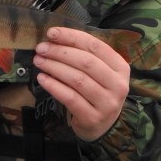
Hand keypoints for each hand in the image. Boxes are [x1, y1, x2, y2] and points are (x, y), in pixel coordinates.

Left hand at [33, 27, 129, 141]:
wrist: (103, 127)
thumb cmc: (97, 92)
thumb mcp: (100, 73)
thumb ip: (85, 55)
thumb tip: (56, 38)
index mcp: (121, 67)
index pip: (95, 46)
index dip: (72, 37)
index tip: (51, 33)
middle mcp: (118, 85)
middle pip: (86, 62)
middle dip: (60, 52)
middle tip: (41, 48)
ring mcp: (107, 103)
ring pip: (77, 79)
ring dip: (54, 67)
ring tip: (39, 61)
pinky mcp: (92, 117)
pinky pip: (70, 98)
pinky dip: (54, 86)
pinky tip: (42, 78)